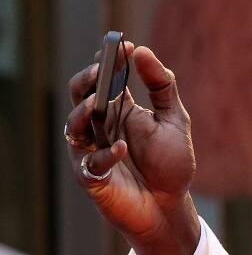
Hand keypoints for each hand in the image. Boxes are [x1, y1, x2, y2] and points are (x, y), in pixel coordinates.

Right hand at [65, 44, 199, 254]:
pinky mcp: (92, 176)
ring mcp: (92, 149)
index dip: (109, 60)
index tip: (122, 46)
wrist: (170, 208)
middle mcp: (100, 125)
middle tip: (101, 70)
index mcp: (118, 108)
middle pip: (80, 92)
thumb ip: (163, 87)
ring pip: (74, 123)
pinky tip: (122, 149)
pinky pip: (89, 162)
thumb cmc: (170, 165)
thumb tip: (142, 50)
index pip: (103, 77)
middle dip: (88, 79)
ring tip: (100, 104)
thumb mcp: (174, 121)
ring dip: (85, 112)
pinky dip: (105, 155)